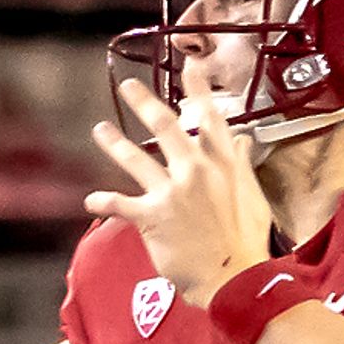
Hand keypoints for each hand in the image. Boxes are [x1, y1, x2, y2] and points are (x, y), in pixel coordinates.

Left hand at [88, 82, 274, 311]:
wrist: (234, 277)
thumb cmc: (246, 241)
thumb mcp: (252, 196)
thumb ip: (241, 164)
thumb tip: (241, 139)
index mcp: (222, 163)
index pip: (210, 117)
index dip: (197, 89)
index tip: (188, 65)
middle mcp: (195, 170)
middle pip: (166, 126)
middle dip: (144, 102)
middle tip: (128, 85)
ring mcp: (172, 191)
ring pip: (135, 158)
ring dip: (114, 142)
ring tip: (99, 129)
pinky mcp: (152, 217)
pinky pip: (120, 205)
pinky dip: (104, 202)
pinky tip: (90, 200)